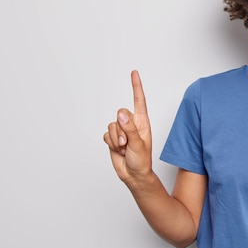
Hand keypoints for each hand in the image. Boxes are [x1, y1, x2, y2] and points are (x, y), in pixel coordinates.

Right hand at [103, 70, 152, 184]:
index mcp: (142, 122)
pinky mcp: (113, 138)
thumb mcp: (138, 144)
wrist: (133, 174)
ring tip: (124, 148)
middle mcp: (132, 123)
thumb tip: (121, 113)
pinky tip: (118, 150)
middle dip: (121, 130)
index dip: (136, 86)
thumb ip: (129, 128)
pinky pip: (105, 135)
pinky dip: (110, 143)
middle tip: (127, 143)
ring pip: (111, 125)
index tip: (134, 72)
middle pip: (120, 114)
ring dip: (116, 139)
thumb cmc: (142, 160)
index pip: (139, 100)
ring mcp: (122, 130)